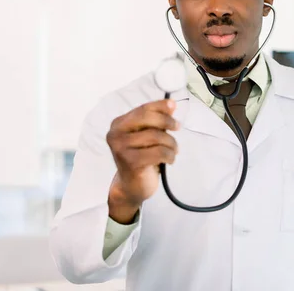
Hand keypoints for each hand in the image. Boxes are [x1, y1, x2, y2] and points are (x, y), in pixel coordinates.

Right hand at [106, 99, 178, 222]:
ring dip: (171, 143)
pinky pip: (159, 152)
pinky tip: (169, 160)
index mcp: (118, 124)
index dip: (159, 106)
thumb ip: (156, 121)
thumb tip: (171, 105)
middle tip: (177, 127)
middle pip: (148, 118)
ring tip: (173, 150)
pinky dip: (170, 155)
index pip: (142, 109)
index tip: (173, 106)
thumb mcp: (148, 136)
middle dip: (167, 122)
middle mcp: (116, 134)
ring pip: (156, 136)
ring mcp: (121, 148)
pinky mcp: (131, 162)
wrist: (131, 187)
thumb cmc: (141, 158)